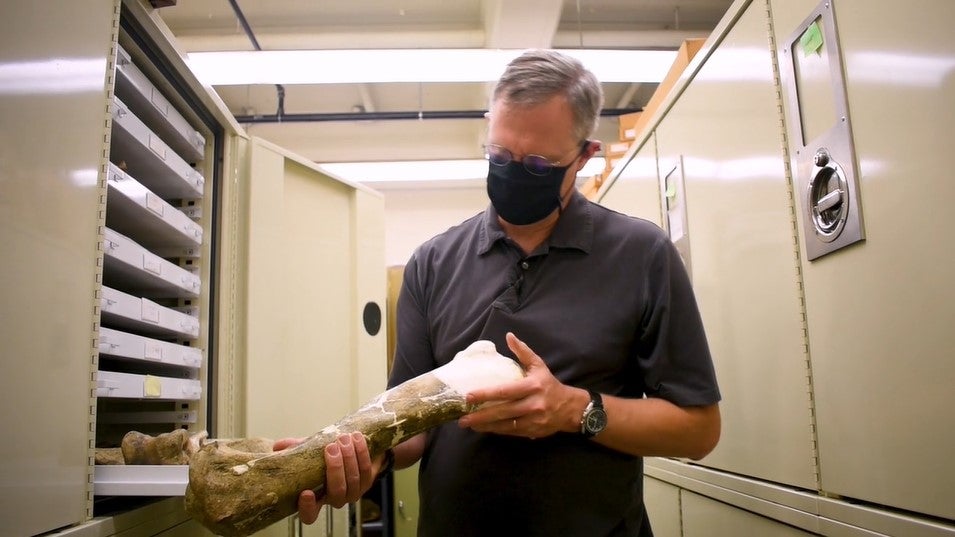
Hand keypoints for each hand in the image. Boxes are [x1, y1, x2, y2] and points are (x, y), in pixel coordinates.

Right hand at [272, 432, 383, 523]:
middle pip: (337, 492)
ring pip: (353, 480)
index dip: (307, 508)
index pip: (309, 515)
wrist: (350, 447)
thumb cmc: (324, 455)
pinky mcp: (366, 482)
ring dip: (349, 457)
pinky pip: (365, 470)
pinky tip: (356, 438)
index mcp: (316, 498)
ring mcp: (352, 492)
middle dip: (335, 469)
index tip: (306, 492)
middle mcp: (334, 499)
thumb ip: (293, 449)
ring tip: (343, 439)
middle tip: (330, 448)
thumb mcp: (306, 452)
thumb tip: (277, 446)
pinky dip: (361, 452)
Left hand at [458, 332, 580, 438]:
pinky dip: (497, 430)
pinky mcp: (533, 431)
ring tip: (468, 424)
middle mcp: (532, 404)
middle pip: (502, 411)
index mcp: (532, 386)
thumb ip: (523, 352)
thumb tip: (509, 336)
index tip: (469, 396)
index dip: (486, 394)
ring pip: (505, 425)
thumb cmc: (550, 385)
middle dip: (481, 416)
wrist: (571, 408)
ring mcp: (533, 420)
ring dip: (485, 426)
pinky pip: (511, 432)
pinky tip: (484, 429)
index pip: (505, 391)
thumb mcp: (539, 366)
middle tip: (462, 418)